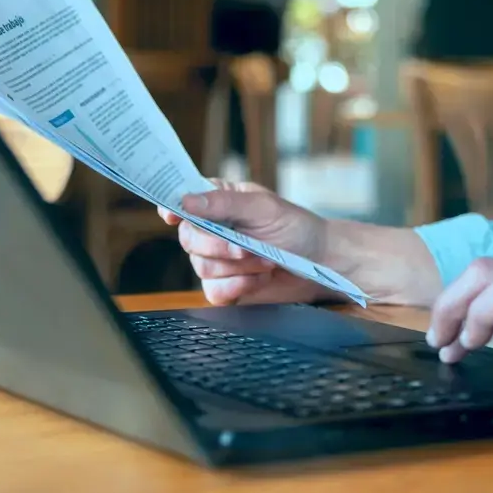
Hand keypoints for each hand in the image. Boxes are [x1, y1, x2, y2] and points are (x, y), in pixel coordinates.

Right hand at [163, 183, 329, 305]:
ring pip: (202, 267)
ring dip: (238, 268)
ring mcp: (218, 259)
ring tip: (266, 260)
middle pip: (188, 239)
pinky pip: (214, 291)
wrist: (320, 262)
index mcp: (218, 202)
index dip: (172, 208)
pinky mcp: (227, 286)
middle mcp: (212, 230)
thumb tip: (186, 201)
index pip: (183, 201)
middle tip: (246, 247)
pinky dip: (238, 287)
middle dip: (218, 246)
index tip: (172, 215)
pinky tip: (259, 278)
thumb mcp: (264, 208)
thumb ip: (225, 203)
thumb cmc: (296, 227)